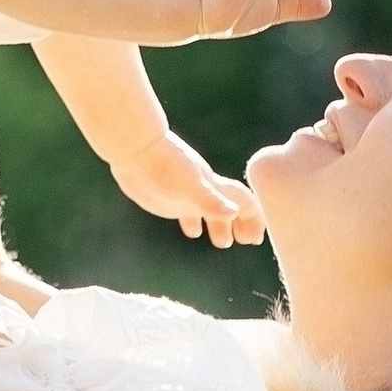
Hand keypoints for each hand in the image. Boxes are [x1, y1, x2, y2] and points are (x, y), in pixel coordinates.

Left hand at [111, 127, 264, 248]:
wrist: (136, 148)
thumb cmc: (163, 163)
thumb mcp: (188, 185)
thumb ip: (210, 200)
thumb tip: (233, 213)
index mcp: (213, 186)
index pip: (242, 201)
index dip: (253, 218)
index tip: (255, 240)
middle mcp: (204, 190)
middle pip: (230, 207)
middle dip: (242, 223)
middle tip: (246, 242)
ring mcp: (187, 194)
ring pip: (209, 211)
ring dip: (219, 225)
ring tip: (223, 242)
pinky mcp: (169, 197)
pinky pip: (187, 211)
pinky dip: (193, 222)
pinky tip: (193, 232)